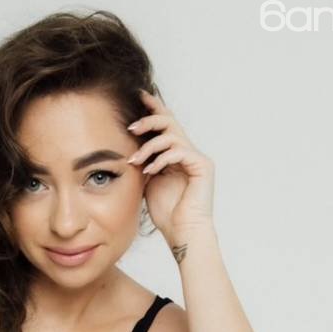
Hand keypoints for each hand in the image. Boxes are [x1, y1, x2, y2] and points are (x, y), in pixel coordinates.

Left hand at [126, 88, 214, 245]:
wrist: (183, 234)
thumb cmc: (167, 214)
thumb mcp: (149, 182)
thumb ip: (145, 162)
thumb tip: (130, 146)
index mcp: (177, 155)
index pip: (165, 125)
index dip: (153, 108)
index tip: (137, 97)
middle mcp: (189, 153)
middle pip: (170, 122)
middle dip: (149, 119)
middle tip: (131, 127)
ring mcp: (197, 158)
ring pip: (172, 135)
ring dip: (149, 145)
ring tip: (135, 159)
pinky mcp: (202, 166)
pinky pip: (179, 151)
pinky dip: (160, 159)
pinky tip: (148, 170)